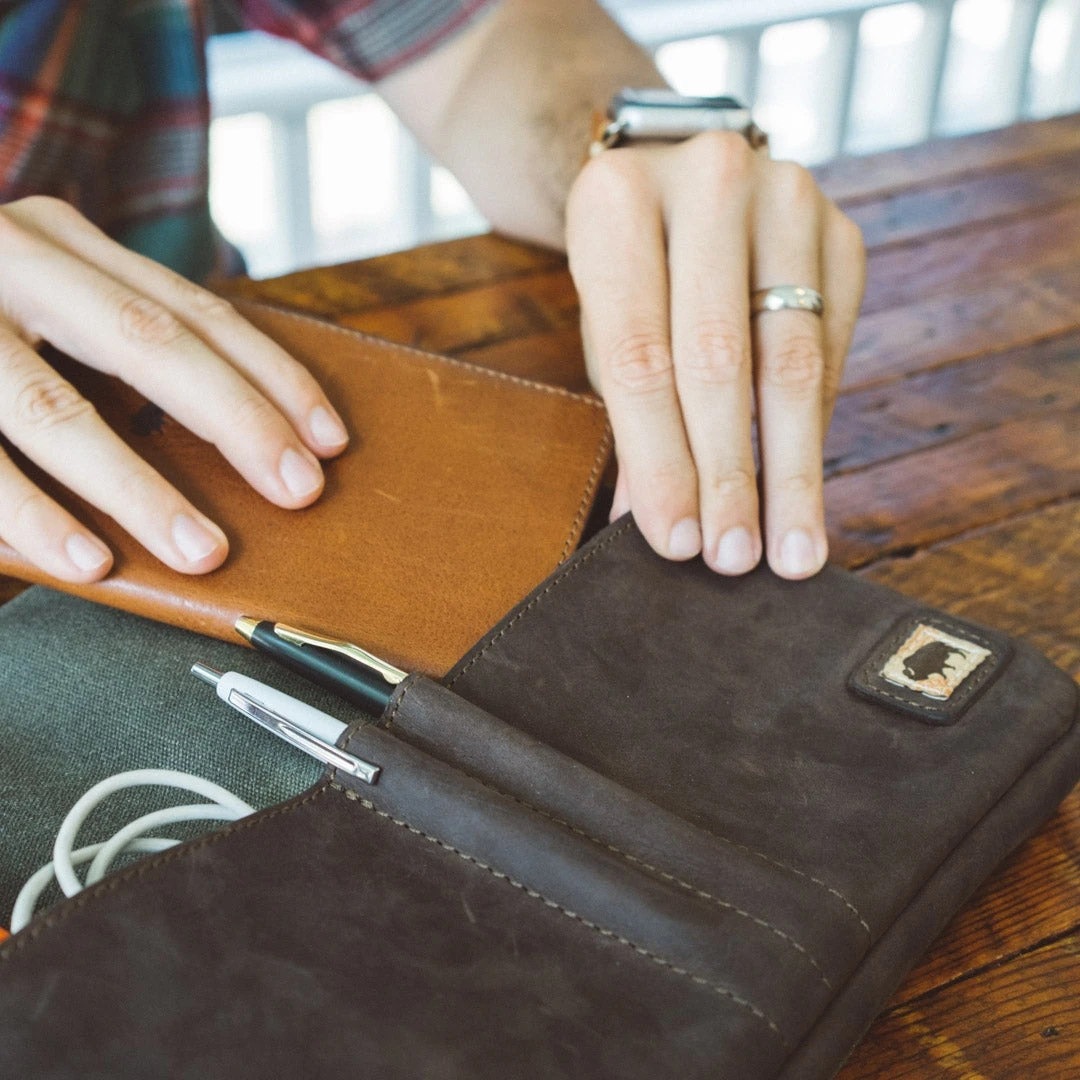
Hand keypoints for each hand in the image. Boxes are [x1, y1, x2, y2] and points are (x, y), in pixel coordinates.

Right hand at [0, 197, 348, 581]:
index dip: (272, 375)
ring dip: (138, 487)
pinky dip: (31, 514)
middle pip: (146, 343)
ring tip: (203, 549)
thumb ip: (119, 336)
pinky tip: (88, 562)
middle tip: (299, 490)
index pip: (195, 310)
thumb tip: (242, 422)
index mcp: (62, 242)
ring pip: (54, 406)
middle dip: (235, 422)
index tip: (331, 437)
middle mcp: (10, 259)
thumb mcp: (43, 293)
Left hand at [565, 132, 865, 578]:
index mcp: (616, 202)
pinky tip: (804, 484)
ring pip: (792, 361)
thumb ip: (632, 416)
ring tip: (790, 548)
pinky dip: (816, 426)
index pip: (640, 357)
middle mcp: (707, 183)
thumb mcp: (607, 325)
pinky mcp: (842, 230)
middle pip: (719, 360)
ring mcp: (785, 197)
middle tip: (734, 558)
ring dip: (790, 469)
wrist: (677, 170)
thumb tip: (654, 525)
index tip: (675, 540)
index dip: (660, 459)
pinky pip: (833, 349)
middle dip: (728, 474)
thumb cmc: (632, 268)